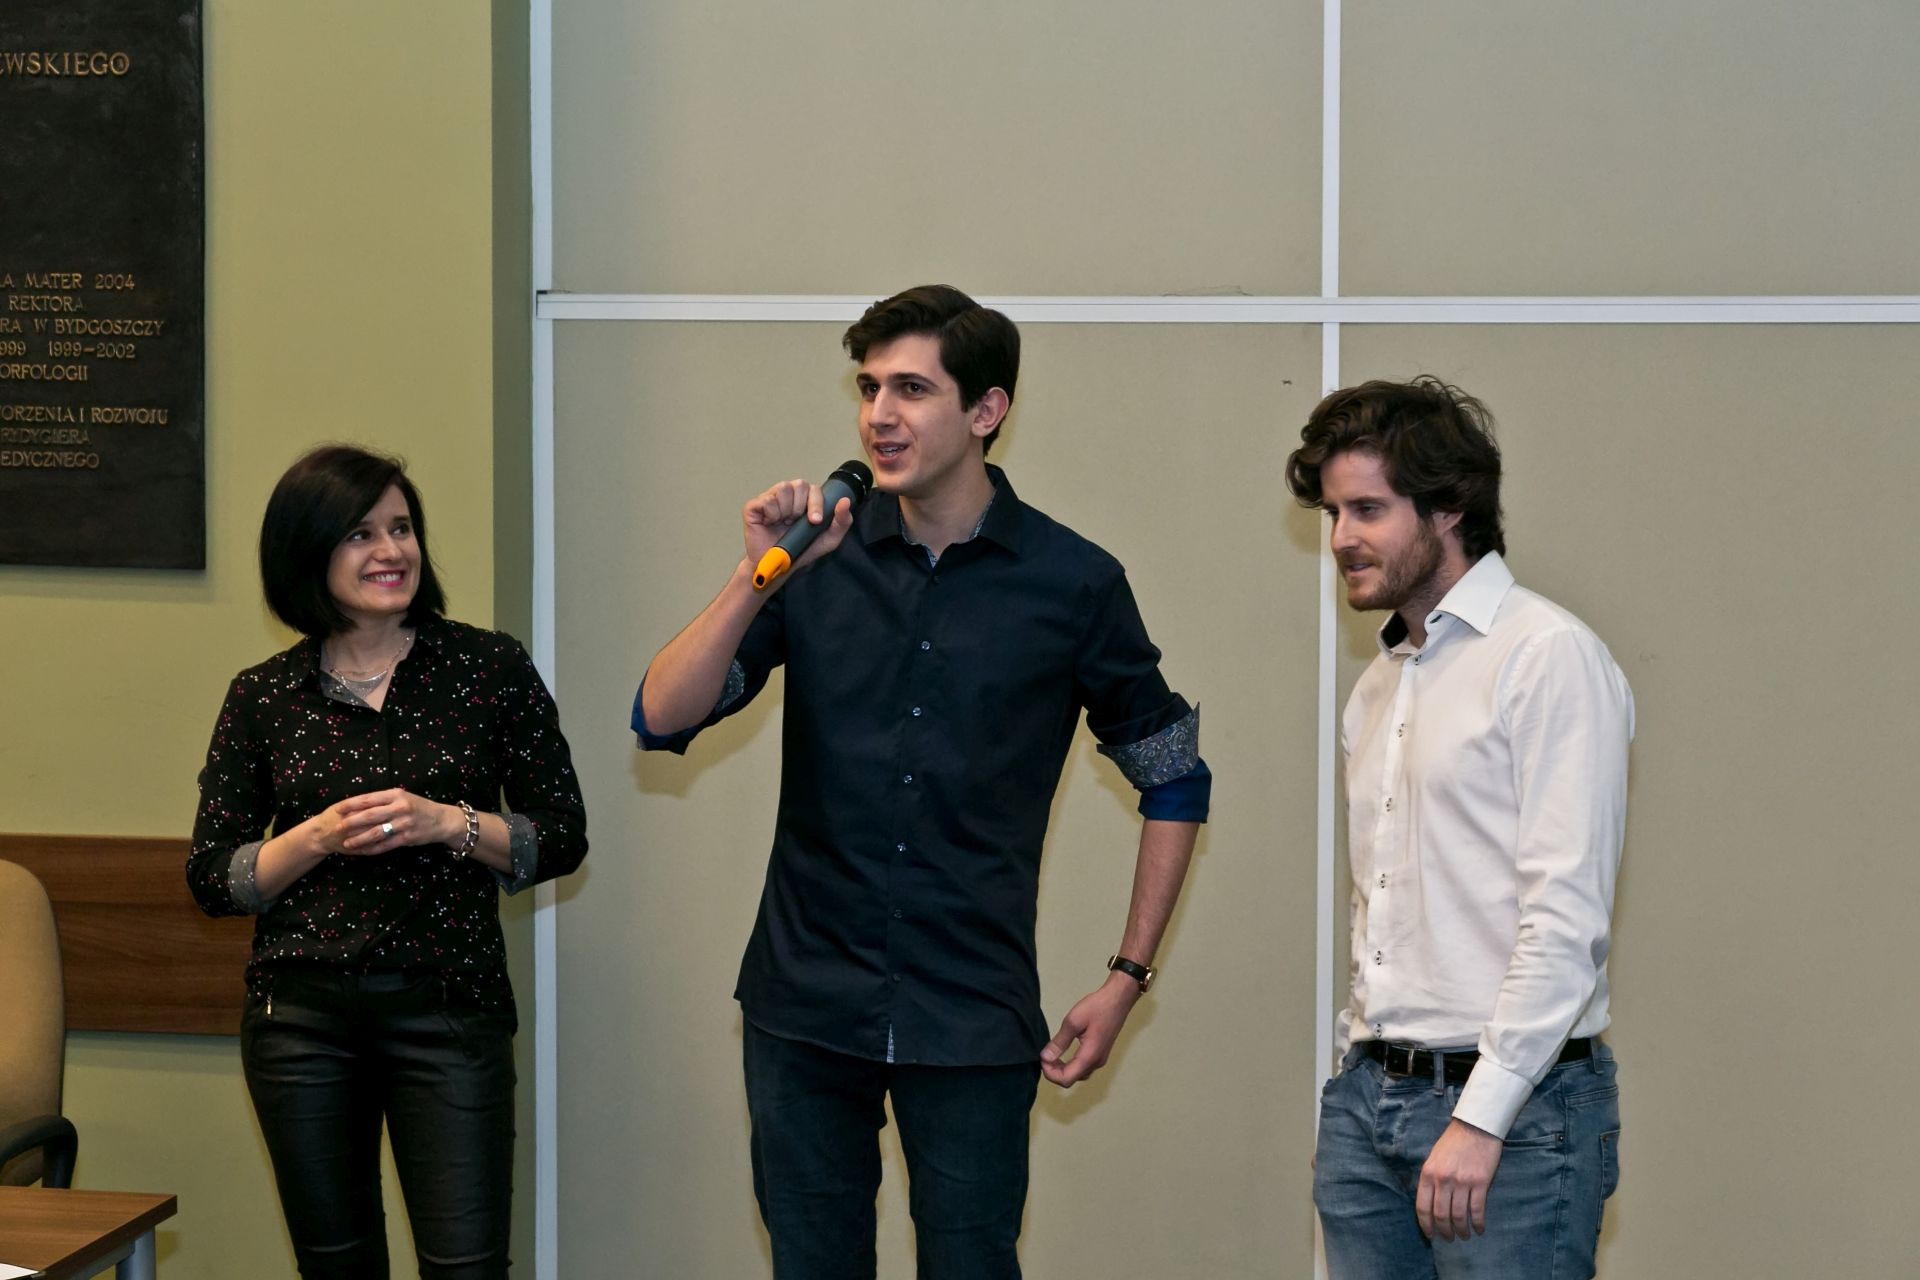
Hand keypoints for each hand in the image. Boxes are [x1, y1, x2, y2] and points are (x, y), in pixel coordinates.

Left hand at [334, 788, 459, 855]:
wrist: (442, 820)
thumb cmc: (419, 807)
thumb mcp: (404, 797)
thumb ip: (384, 801)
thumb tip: (358, 807)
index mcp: (396, 795)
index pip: (369, 799)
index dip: (351, 805)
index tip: (338, 810)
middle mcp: (400, 808)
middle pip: (370, 816)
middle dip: (351, 823)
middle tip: (337, 828)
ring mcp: (404, 824)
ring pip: (376, 832)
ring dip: (359, 839)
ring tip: (347, 843)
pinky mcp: (407, 838)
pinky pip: (386, 845)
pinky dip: (372, 849)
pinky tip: (362, 851)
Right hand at [742, 479, 853, 573]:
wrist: (777, 568)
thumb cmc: (801, 551)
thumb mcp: (828, 540)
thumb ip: (842, 522)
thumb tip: (845, 501)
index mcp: (804, 499)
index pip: (813, 488)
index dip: (815, 503)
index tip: (814, 521)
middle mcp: (787, 495)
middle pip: (799, 485)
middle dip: (801, 508)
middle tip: (794, 524)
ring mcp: (769, 498)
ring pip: (783, 489)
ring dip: (786, 511)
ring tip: (782, 524)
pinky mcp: (753, 506)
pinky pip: (766, 500)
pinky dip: (771, 514)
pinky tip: (770, 523)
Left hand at [1040, 971, 1142, 1087]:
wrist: (1118, 999)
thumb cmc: (1097, 1007)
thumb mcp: (1073, 1022)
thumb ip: (1059, 1042)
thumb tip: (1045, 1058)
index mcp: (1089, 1057)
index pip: (1066, 1079)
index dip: (1050, 1073)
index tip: (1042, 1059)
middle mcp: (1096, 1062)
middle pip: (1072, 1079)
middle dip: (1054, 1072)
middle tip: (1045, 1056)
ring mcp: (1101, 1059)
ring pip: (1078, 1074)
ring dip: (1063, 1069)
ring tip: (1052, 1055)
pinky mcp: (1101, 1053)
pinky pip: (1084, 1067)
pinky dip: (1071, 1065)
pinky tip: (1064, 1053)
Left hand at [1417, 1118, 1502, 1241]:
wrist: (1475, 1127)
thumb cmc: (1453, 1143)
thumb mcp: (1433, 1158)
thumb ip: (1430, 1179)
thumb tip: (1430, 1204)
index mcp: (1428, 1174)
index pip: (1422, 1207)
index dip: (1426, 1225)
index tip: (1430, 1235)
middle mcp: (1443, 1180)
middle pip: (1441, 1214)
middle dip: (1444, 1231)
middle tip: (1449, 1239)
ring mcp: (1462, 1182)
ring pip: (1458, 1215)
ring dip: (1461, 1230)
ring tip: (1464, 1236)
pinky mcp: (1480, 1183)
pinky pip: (1477, 1210)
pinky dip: (1477, 1223)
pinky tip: (1479, 1229)